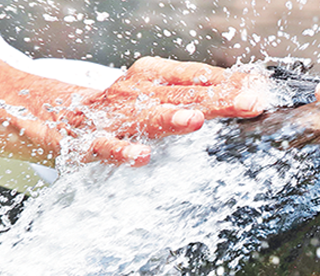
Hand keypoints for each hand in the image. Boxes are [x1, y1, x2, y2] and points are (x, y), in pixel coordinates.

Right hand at [60, 57, 268, 165]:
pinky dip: (124, 151)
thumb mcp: (160, 92)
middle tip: (248, 103)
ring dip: (172, 118)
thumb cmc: (121, 106)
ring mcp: (115, 115)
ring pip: (147, 117)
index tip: (259, 92)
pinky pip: (109, 147)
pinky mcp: (92, 141)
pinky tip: (141, 156)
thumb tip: (250, 89)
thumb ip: (200, 92)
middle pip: (183, 96)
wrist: (60, 115)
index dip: (231, 84)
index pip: (199, 77)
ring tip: (196, 120)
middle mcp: (137, 91)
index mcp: (155, 75)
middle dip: (217, 100)